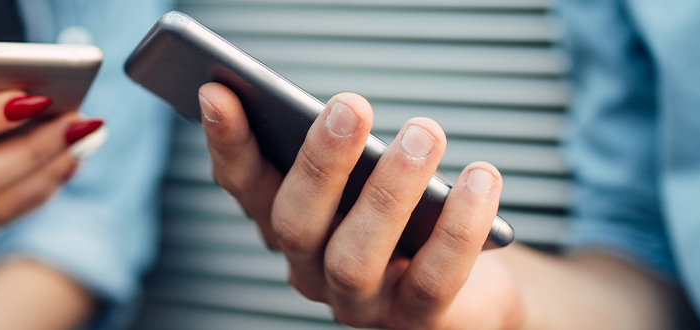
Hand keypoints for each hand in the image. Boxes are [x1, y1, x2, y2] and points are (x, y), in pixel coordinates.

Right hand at [198, 82, 522, 328]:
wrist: (470, 288)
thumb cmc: (409, 216)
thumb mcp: (370, 176)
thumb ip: (343, 150)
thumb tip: (339, 110)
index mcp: (285, 225)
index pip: (243, 186)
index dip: (228, 144)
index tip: (219, 91)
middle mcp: (310, 270)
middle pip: (295, 224)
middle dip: (320, 162)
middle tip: (351, 105)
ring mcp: (358, 304)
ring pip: (355, 258)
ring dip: (389, 192)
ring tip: (424, 133)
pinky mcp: (415, 321)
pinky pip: (432, 279)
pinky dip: (459, 226)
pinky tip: (480, 178)